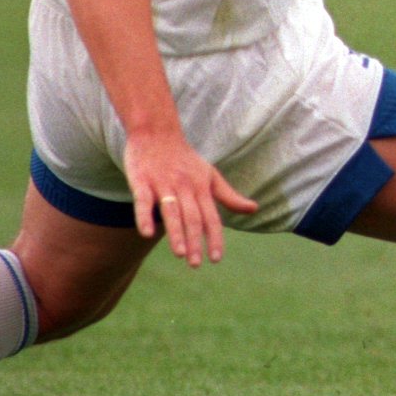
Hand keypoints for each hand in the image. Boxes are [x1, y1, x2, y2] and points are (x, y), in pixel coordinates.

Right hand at [123, 128, 258, 268]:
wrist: (157, 131)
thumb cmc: (185, 158)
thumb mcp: (211, 175)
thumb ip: (229, 196)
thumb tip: (254, 209)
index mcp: (202, 187)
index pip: (211, 217)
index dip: (215, 238)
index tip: (216, 259)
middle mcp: (185, 186)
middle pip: (192, 217)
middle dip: (195, 242)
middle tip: (196, 264)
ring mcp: (163, 183)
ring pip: (172, 211)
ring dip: (176, 233)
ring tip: (179, 254)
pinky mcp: (141, 181)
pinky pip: (143, 201)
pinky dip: (145, 217)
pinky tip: (147, 233)